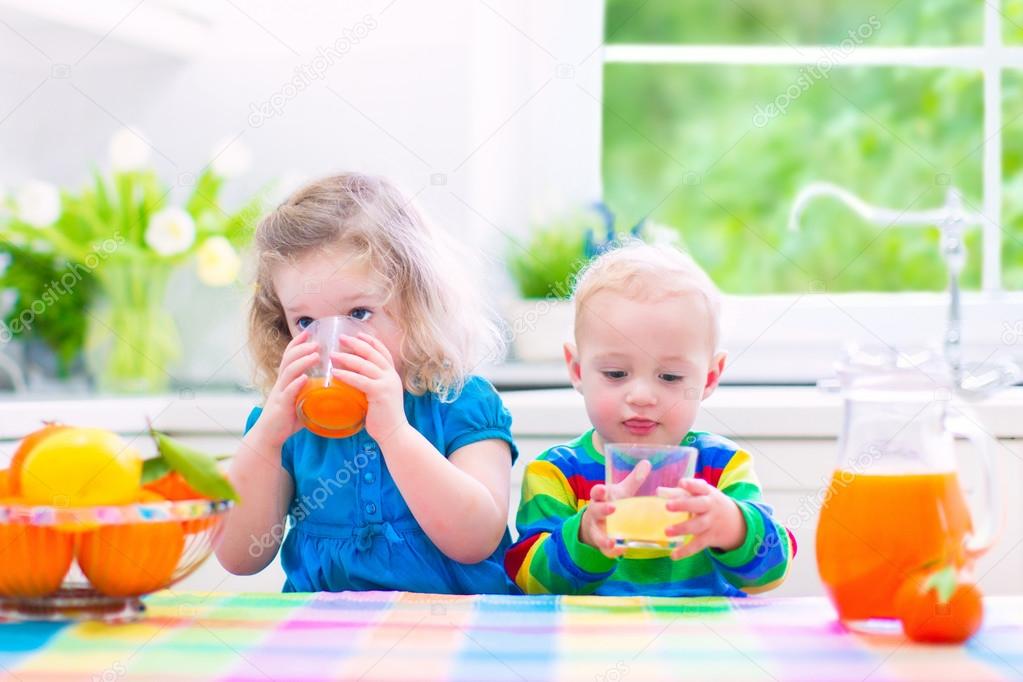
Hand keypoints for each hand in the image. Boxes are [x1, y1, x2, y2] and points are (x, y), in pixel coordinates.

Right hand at [251, 329, 319, 448]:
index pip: (289, 356)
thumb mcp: (301, 401)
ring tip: (315, 355)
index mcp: (286, 381)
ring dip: (302, 362)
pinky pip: (288, 392)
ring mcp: (280, 394)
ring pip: (289, 372)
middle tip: (316, 342)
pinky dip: (296, 384)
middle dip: (302, 348)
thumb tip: (336, 391)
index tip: (308, 332)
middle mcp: (281, 384)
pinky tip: (305, 379)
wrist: (269, 436)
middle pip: (289, 360)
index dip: (297, 343)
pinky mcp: (281, 406)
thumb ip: (314, 394)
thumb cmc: (287, 419)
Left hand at [330, 332, 407, 441]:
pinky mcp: (380, 393)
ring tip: (332, 354)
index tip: (358, 334)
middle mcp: (391, 375)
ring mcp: (387, 383)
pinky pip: (360, 380)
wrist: (394, 433)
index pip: (382, 352)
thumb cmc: (383, 417)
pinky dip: (347, 375)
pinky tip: (335, 373)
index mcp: (392, 374)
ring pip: (365, 365)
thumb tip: (352, 377)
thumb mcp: (379, 395)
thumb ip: (370, 384)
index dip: (370, 341)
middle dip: (356, 343)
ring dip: (347, 357)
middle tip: (341, 338)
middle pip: (373, 353)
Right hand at [579, 459, 651, 557]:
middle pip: (596, 511)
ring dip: (603, 538)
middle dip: (603, 509)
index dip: (598, 491)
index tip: (603, 489)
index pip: (596, 492)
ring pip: (597, 534)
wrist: (595, 525)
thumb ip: (633, 480)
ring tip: (611, 541)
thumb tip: (647, 463)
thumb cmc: (611, 504)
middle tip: (612, 508)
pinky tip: (621, 551)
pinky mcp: (602, 543)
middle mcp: (596, 514)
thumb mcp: (620, 492)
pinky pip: (605, 550)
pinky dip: (612, 551)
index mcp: (600, 499)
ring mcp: (597, 529)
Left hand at [664, 478, 746, 560]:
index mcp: (708, 493)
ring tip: (666, 531)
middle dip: (683, 504)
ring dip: (682, 528)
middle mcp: (710, 507)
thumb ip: (680, 493)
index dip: (692, 485)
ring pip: (698, 525)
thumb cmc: (710, 504)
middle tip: (667, 506)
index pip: (700, 487)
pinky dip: (686, 551)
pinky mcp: (710, 537)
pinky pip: (698, 545)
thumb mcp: (701, 495)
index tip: (681, 483)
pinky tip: (673, 555)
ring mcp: (711, 523)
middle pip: (699, 505)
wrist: (737, 523)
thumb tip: (658, 490)